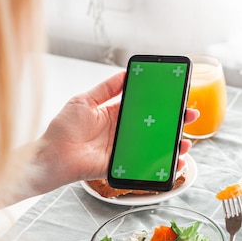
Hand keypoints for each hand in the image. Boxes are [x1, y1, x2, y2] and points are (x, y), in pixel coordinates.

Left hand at [30, 72, 197, 194]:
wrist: (51, 155)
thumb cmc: (63, 128)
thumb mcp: (85, 100)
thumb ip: (107, 88)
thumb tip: (126, 73)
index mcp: (115, 114)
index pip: (144, 107)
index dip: (161, 102)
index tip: (177, 95)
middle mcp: (123, 133)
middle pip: (155, 127)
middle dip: (175, 122)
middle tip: (190, 115)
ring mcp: (124, 150)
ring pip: (155, 147)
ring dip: (174, 145)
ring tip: (186, 142)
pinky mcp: (122, 166)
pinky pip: (146, 167)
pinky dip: (163, 166)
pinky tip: (176, 163)